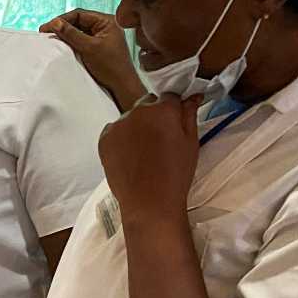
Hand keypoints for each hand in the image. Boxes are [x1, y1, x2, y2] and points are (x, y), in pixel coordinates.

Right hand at [42, 9, 146, 110]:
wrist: (121, 86)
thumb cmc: (110, 66)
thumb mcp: (88, 48)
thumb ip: (71, 34)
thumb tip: (55, 23)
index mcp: (107, 21)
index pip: (80, 14)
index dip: (62, 20)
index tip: (47, 27)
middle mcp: (105, 26)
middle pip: (79, 21)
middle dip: (63, 27)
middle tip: (46, 33)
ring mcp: (102, 36)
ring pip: (80, 31)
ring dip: (66, 35)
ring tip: (52, 39)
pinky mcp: (99, 47)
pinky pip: (82, 40)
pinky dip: (72, 42)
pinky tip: (63, 46)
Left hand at [98, 93, 203, 224]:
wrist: (149, 202)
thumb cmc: (175, 174)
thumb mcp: (191, 142)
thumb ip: (189, 114)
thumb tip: (192, 96)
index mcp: (163, 110)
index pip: (170, 96)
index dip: (174, 108)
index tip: (175, 120)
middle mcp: (138, 112)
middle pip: (148, 104)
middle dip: (155, 115)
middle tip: (160, 138)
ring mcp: (118, 125)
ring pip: (131, 117)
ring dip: (137, 125)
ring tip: (144, 151)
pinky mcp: (104, 139)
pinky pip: (115, 130)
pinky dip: (122, 137)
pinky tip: (131, 155)